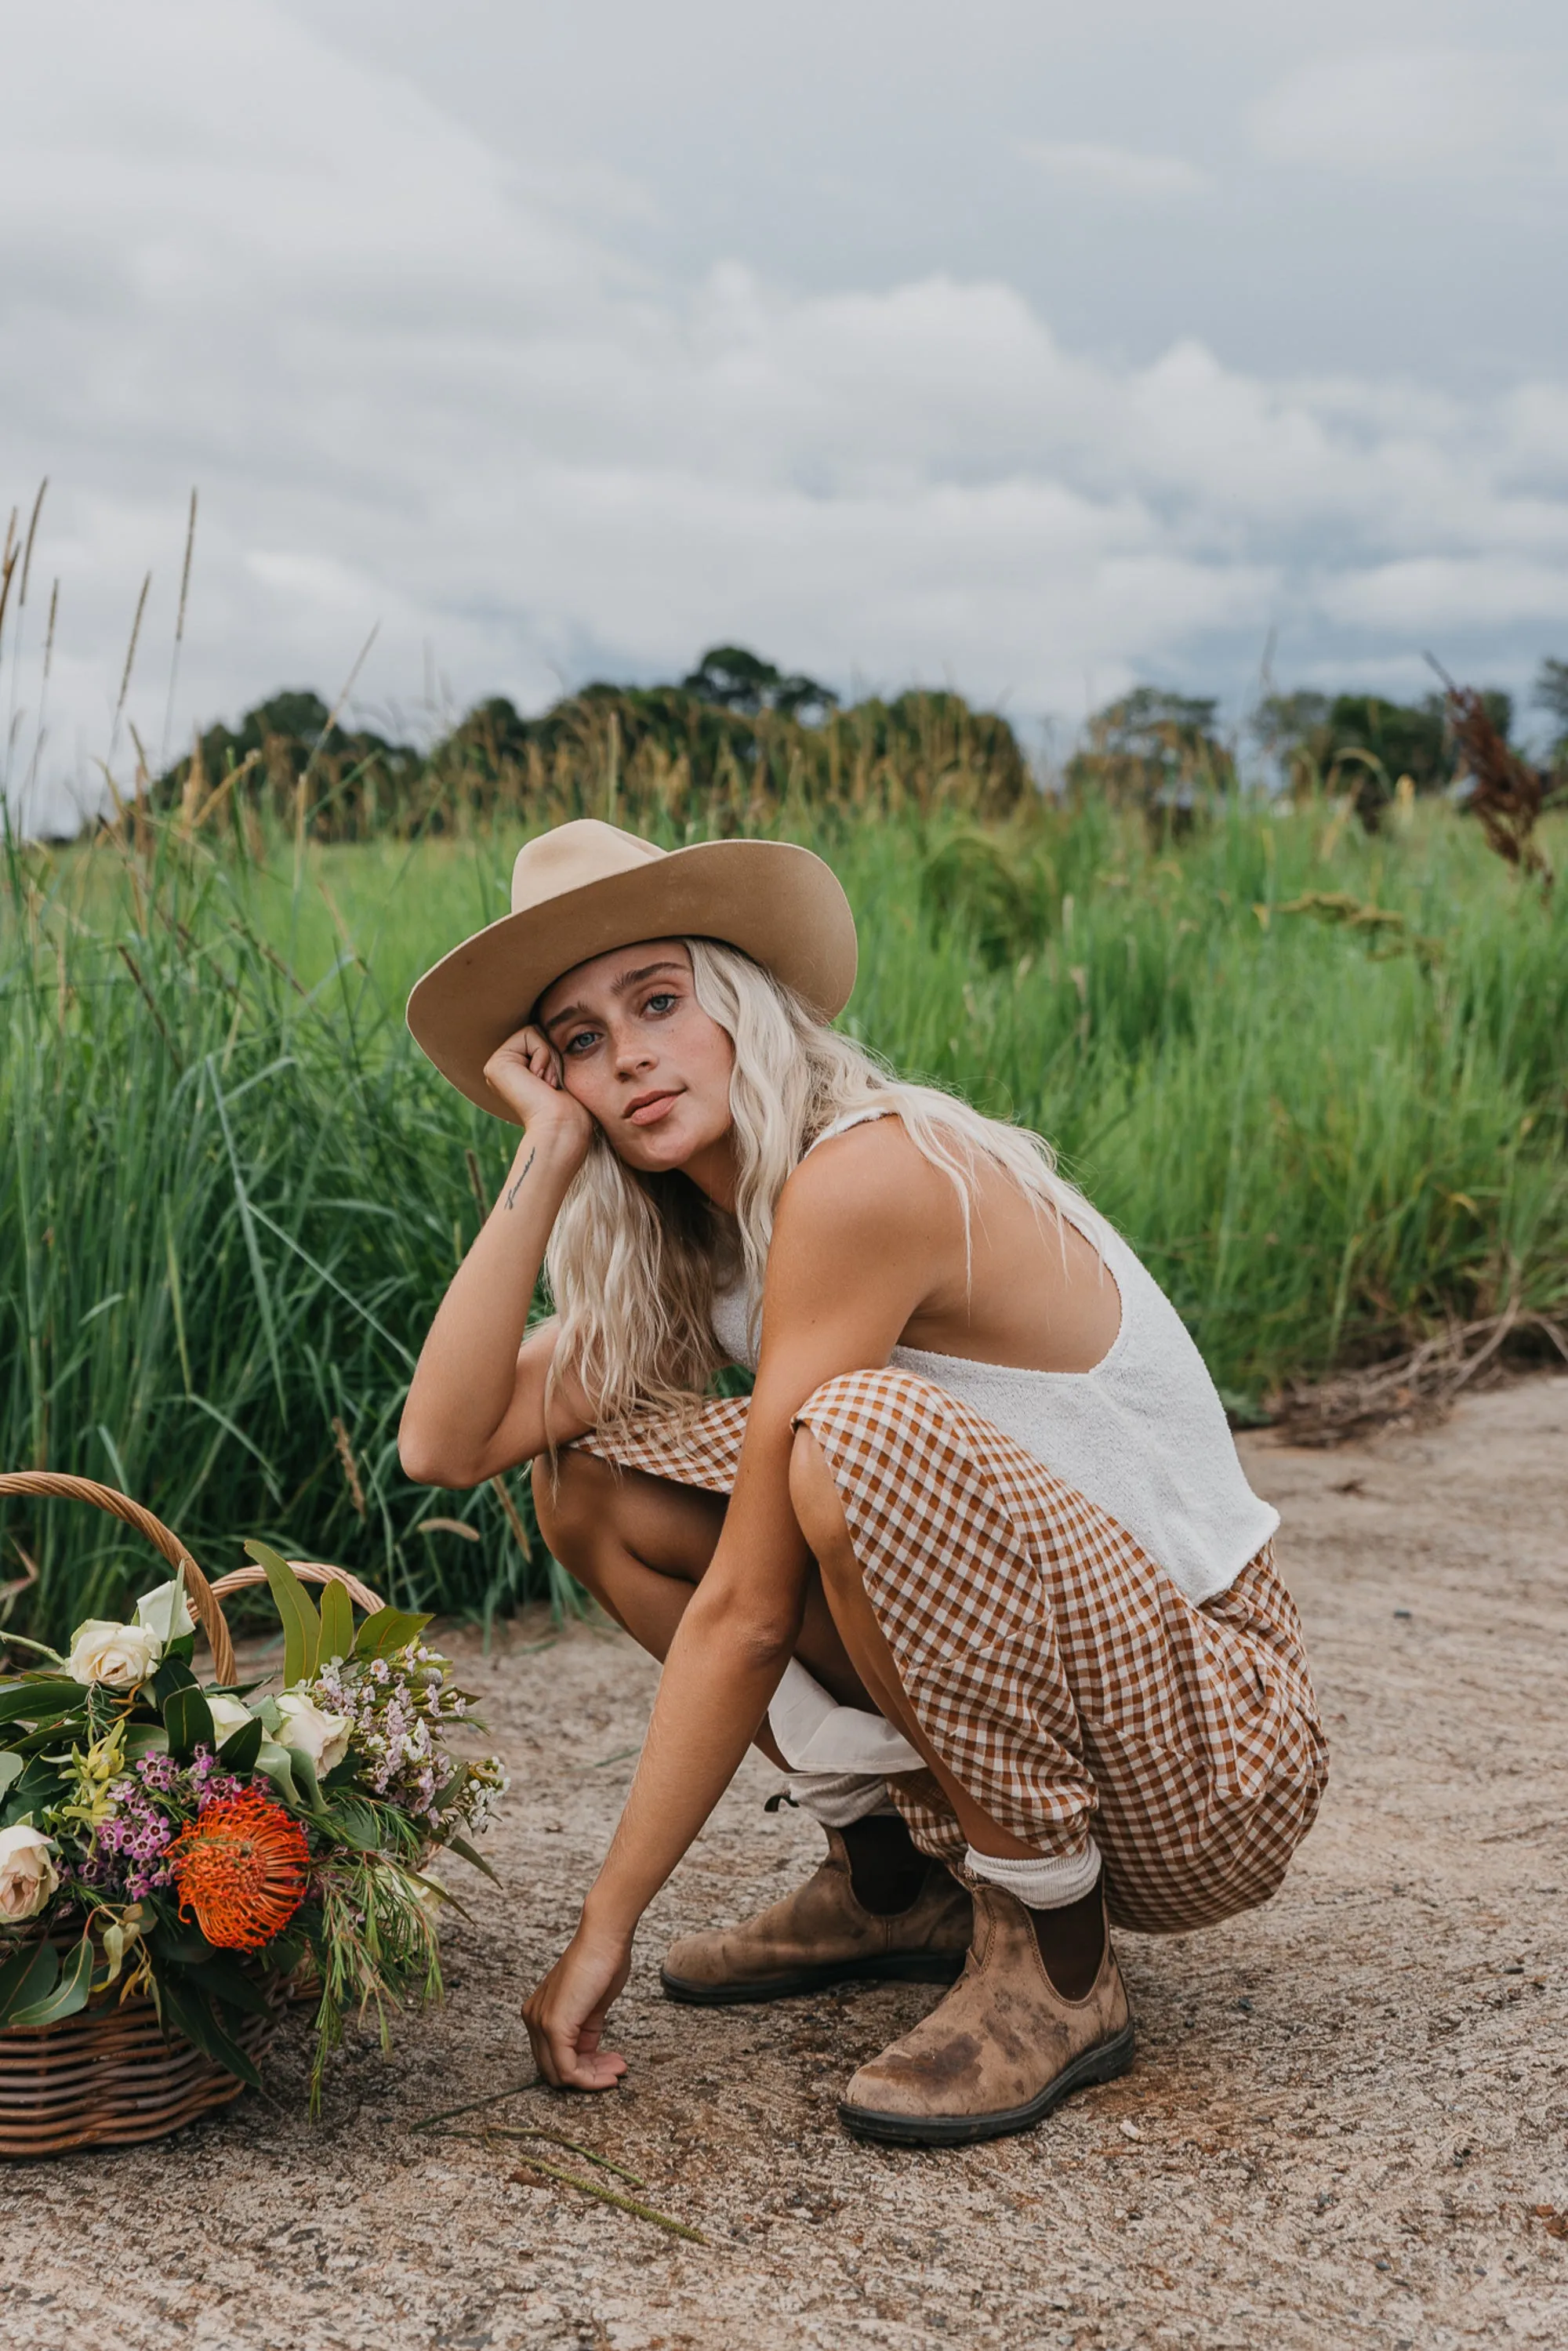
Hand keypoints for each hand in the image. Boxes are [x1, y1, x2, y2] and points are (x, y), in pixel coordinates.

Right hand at [482, 1024, 593, 1149]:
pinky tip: (540, 1082)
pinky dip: (544, 1055)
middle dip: (553, 1054)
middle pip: (538, 1030)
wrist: (563, 1126)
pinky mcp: (496, 1064)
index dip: (557, 1055)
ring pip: (534, 1030)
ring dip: (550, 1057)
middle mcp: (503, 1068)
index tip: (555, 1085)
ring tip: (547, 1085)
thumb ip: (553, 1051)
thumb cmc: (572, 1107)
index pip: (543, 1036)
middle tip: (551, 1085)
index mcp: (516, 1071)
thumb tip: (557, 1027)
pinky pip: (530, 1033)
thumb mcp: (563, 1071)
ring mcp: (497, 1066)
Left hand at [521, 1913, 631, 2090]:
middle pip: (553, 2070)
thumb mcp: (590, 2006)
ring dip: (592, 2079)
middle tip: (615, 2071)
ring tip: (617, 2071)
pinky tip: (612, 2071)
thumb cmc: (601, 1963)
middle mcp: (533, 2019)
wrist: (604, 1940)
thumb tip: (588, 2055)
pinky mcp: (554, 2027)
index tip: (608, 2067)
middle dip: (587, 2076)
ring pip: (560, 2073)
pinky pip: (568, 2068)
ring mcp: (540, 2023)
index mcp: (538, 2013)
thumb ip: (583, 2031)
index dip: (580, 2069)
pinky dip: (590, 2077)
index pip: (552, 2057)